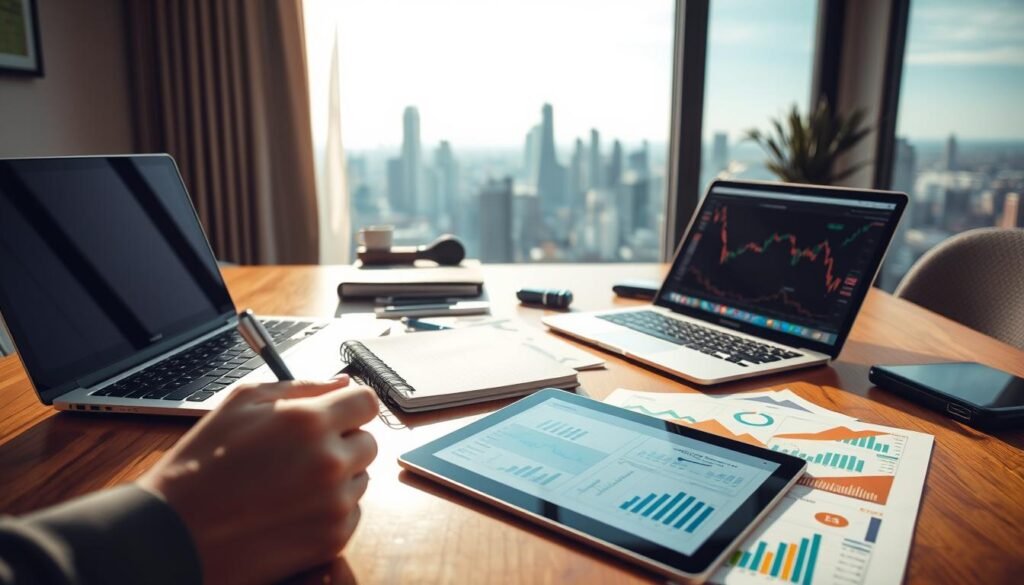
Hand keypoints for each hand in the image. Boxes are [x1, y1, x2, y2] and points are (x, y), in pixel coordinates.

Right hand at [137, 376, 378, 584]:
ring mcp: (334, 504)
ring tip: (290, 483)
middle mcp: (329, 462)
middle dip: (342, 442)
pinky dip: (331, 510)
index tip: (338, 414)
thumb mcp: (242, 403)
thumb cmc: (202, 464)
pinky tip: (292, 509)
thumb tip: (342, 382)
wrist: (175, 534)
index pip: (367, 402)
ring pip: (360, 478)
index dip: (350, 406)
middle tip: (303, 452)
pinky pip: (351, 513)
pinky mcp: (332, 539)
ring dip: (338, 478)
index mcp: (309, 422)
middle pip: (368, 441)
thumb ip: (301, 386)